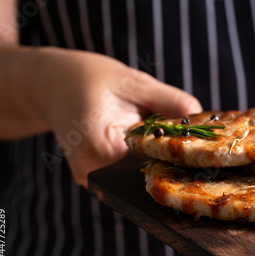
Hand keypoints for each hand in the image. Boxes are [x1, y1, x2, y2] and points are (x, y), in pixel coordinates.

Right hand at [32, 47, 201, 186]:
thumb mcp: (133, 82)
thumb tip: (202, 115)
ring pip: (137, 176)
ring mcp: (90, 178)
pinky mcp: (93, 177)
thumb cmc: (88, 77)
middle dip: (170, 158)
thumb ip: (169, 100)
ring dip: (157, 160)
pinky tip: (151, 144)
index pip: (152, 161)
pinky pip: (126, 174)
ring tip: (171, 139)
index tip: (203, 145)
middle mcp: (91, 170)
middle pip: (145, 174)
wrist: (51, 83)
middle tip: (197, 144)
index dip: (178, 153)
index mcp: (99, 146)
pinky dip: (142, 160)